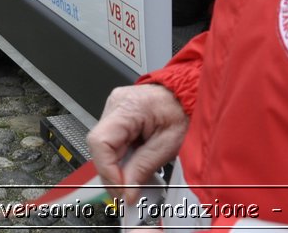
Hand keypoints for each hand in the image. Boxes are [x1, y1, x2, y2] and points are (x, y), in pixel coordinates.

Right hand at [87, 83, 188, 206]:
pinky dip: (121, 158)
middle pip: (100, 147)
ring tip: (135, 178)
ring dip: (117, 167)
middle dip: (113, 173)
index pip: (100, 142)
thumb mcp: (168, 145)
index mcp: (128, 106)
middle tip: (129, 192)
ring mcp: (114, 108)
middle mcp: (115, 104)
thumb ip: (144, 168)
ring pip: (104, 147)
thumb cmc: (182, 111)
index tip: (121, 189)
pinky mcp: (117, 116)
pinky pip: (111, 142)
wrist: (187, 95)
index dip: (107, 169)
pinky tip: (134, 164)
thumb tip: (127, 191)